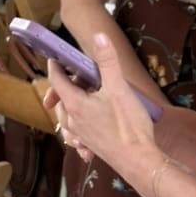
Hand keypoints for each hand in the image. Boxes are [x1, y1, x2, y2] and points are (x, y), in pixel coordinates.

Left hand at [46, 33, 156, 172]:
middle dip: (65, 84)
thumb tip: (98, 35)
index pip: (57, 80)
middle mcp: (72, 120)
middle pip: (60, 98)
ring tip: (80, 96)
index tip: (56, 57)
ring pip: (65, 116)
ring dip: (68, 105)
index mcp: (75, 104)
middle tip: (78, 75)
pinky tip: (85, 126)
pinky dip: (75, 125)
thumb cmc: (128, 125)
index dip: (56, 66)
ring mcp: (80, 135)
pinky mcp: (89, 145)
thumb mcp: (119, 88)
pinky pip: (74, 133)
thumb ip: (108, 61)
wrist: (139, 160)